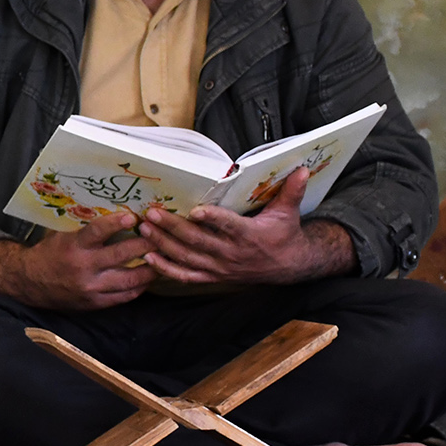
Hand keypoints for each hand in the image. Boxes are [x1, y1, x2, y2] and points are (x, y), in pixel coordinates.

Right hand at [0, 210, 156, 309]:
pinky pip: (124, 296)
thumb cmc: (50, 253)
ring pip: (129, 280)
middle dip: (145, 245)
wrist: (30, 282)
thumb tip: (115, 214)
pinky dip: (139, 287)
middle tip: (160, 235)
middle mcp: (83, 268)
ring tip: (163, 258)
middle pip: (121, 256)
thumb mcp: (63, 236)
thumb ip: (87, 230)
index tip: (134, 216)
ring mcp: (91, 288)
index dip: (117, 223)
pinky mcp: (95, 303)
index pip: (98, 232)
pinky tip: (148, 277)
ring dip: (150, 268)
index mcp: (73, 247)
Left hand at [137, 167, 354, 285]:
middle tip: (152, 213)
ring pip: (187, 258)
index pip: (229, 226)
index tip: (195, 210)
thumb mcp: (289, 212)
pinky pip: (186, 276)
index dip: (212, 219)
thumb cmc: (283, 234)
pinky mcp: (213, 276)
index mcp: (249, 235)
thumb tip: (302, 168)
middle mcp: (232, 254)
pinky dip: (167, 269)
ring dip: (163, 244)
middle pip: (198, 241)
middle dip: (172, 228)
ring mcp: (220, 268)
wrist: (287, 266)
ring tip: (143, 229)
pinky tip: (148, 257)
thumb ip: (291, 191)